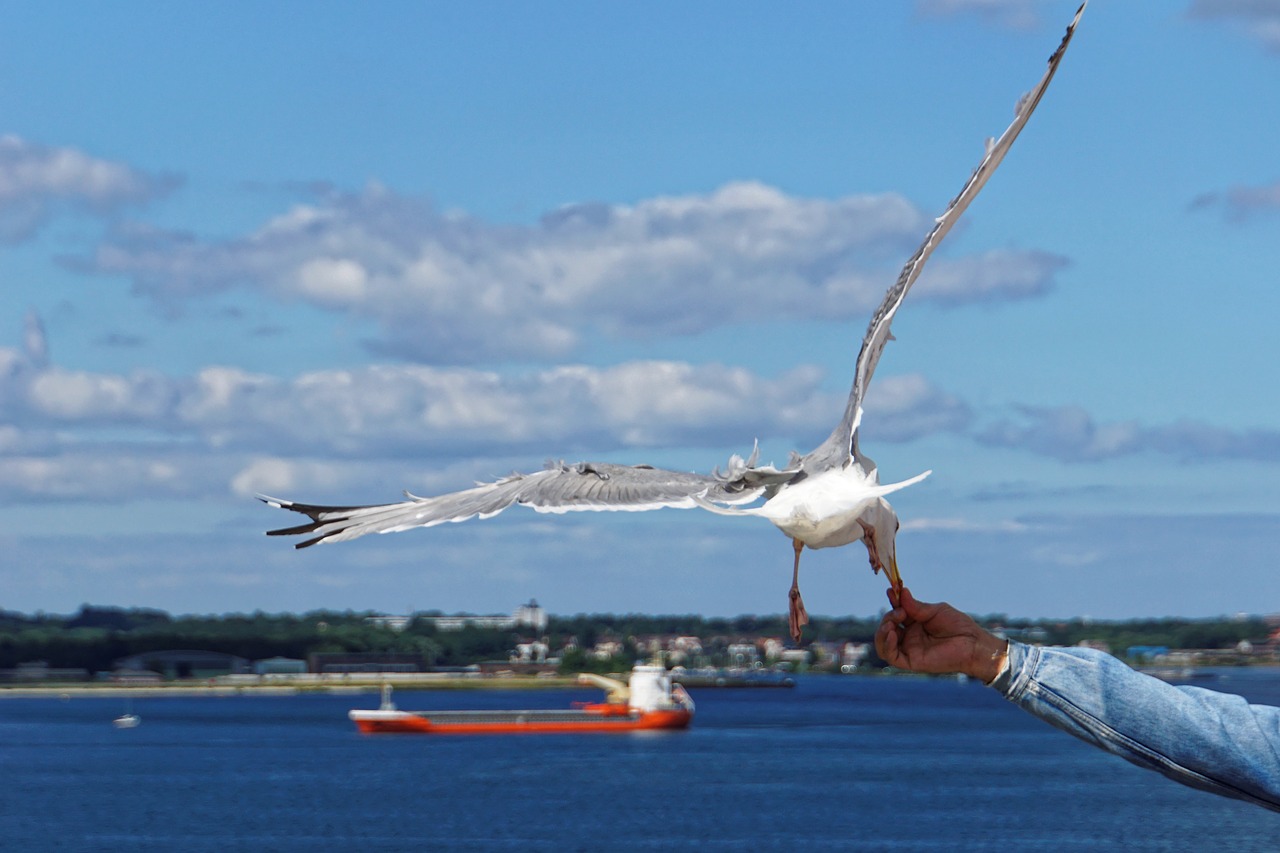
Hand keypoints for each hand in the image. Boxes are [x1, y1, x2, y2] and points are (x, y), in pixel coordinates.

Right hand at [875, 587, 1007, 682]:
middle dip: (888, 616)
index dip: (892, 602)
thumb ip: (916, 606)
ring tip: (891, 623)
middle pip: (886, 628)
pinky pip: (890, 656)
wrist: (972, 643)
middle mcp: (909, 638)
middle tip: (900, 610)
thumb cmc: (958, 626)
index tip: (891, 590)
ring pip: (883, 644)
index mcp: (915, 625)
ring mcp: (909, 650)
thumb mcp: (935, 611)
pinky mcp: (911, 662)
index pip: (895, 614)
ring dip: (882, 631)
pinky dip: (886, 644)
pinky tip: (891, 632)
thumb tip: (901, 592)